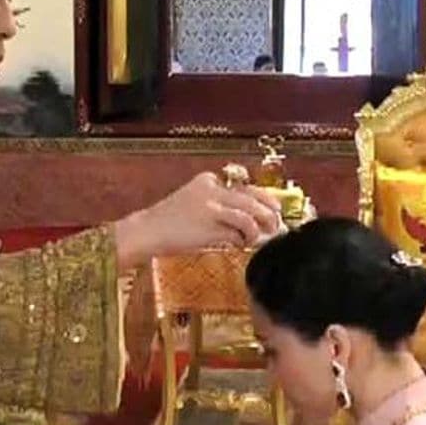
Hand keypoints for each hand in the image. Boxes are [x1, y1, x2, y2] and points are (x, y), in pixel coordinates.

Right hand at [113, 171, 283, 267]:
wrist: (147, 231)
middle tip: (278, 223)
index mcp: (207, 180)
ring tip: (261, 238)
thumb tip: (251, 224)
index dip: (263, 199)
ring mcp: (212, 204)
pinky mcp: (211, 221)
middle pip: (253, 196)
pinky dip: (246, 237)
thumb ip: (221, 210)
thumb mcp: (195, 207)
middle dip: (270, 210)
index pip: (244, 187)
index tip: (274, 208)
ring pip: (250, 212)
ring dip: (260, 227)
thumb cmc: (170, 224)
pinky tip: (243, 244)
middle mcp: (212, 188)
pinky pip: (239, 229)